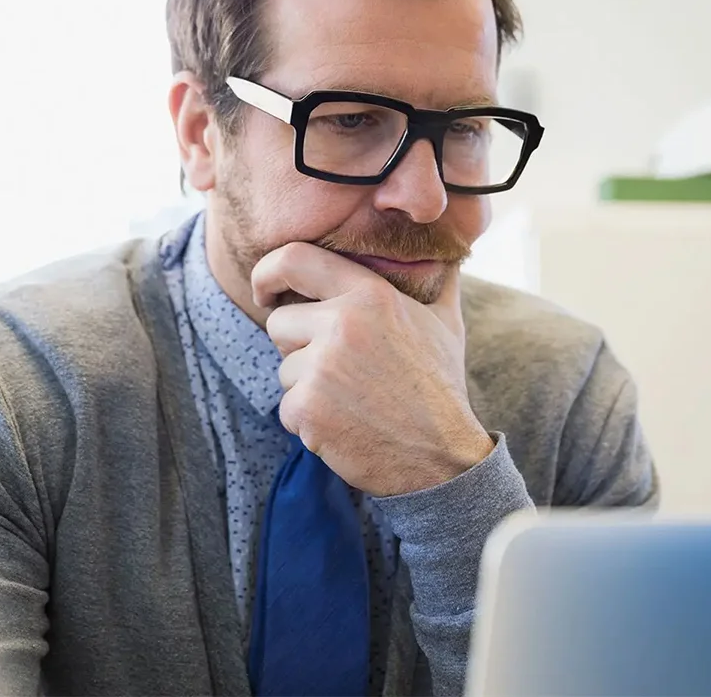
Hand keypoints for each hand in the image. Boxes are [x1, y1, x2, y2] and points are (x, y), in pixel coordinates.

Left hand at [252, 242, 495, 497]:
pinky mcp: (307, 408)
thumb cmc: (440, 387)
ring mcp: (322, 367)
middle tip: (339, 370)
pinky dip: (308, 421)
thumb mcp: (445, 322)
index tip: (265, 291)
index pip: (293, 260)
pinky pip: (286, 407)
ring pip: (284, 369)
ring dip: (307, 388)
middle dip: (298, 346)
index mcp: (369, 294)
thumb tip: (444, 252)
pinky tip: (345, 425)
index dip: (266, 273)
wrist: (442, 457)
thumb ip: (437, 280)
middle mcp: (342, 324)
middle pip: (279, 323)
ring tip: (352, 400)